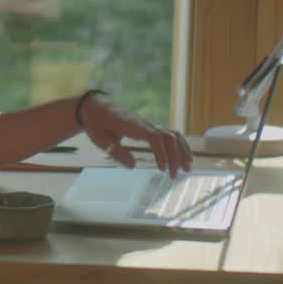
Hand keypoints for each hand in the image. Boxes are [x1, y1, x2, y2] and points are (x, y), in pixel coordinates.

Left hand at [78, 92, 193, 176]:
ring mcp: (149, 125)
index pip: (154, 137)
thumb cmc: (97, 123)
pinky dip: (179, 145)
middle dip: (175, 156)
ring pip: (173, 135)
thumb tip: (134, 166)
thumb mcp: (101, 140)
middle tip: (173, 176)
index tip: (161, 169)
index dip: (161, 153)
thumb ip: (117, 152)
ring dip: (181, 151)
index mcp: (132, 125)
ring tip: (186, 169)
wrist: (96, 107)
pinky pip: (170, 134)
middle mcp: (145, 124)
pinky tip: (183, 158)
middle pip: (168, 137)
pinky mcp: (150, 128)